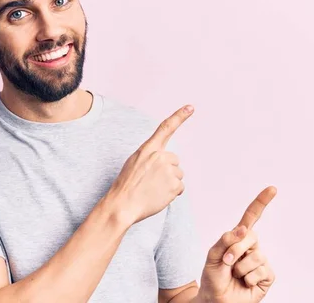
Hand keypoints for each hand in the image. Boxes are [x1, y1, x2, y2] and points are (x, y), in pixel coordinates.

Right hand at [108, 105, 193, 224]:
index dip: (179, 116)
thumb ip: (150, 156)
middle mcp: (160, 157)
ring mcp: (168, 171)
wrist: (123, 204)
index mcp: (148, 149)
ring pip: (178, 175)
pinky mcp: (174, 185)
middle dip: (168, 170)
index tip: (191, 107)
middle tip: (152, 181)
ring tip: (153, 189)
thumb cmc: (126, 185)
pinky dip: (172, 193)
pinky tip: (159, 196)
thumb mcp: (134, 162)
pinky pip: (180, 188)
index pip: (165, 128)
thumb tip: (166, 161)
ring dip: (170, 183)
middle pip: (175, 161)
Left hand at [198, 186, 276, 302]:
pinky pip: (261, 272)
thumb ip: (225, 240)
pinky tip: (244, 283)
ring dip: (240, 268)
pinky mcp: (267, 276)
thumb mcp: (212, 256)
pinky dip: (248, 279)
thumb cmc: (213, 277)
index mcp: (238, 238)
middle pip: (250, 237)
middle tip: (226, 263)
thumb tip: (243, 229)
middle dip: (235, 250)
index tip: (272, 189)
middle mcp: (251, 247)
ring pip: (256, 257)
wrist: (216, 299)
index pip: (251, 217)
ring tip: (234, 275)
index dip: (261, 202)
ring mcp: (261, 261)